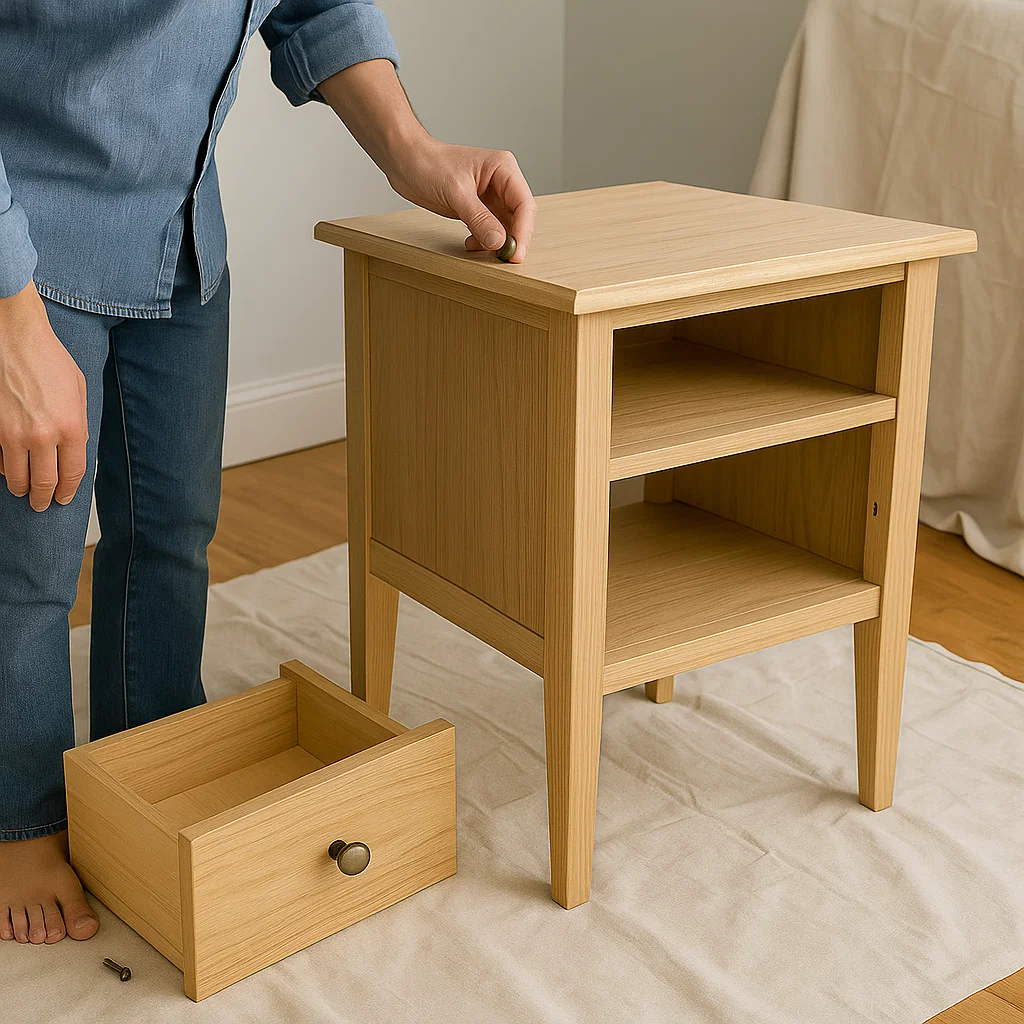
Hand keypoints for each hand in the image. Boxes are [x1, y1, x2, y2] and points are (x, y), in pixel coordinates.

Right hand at [0, 282, 87, 511]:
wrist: (14, 338)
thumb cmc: (48, 359)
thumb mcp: (79, 392)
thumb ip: (77, 425)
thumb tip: (74, 450)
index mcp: (71, 427)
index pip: (72, 474)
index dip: (67, 491)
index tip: (64, 498)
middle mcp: (43, 436)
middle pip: (44, 482)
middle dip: (44, 499)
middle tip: (43, 505)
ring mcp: (12, 433)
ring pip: (16, 477)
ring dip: (21, 488)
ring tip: (25, 491)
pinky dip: (3, 468)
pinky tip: (8, 469)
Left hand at [385, 138, 536, 262]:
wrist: (405, 162)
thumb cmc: (428, 164)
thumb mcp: (456, 192)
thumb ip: (479, 218)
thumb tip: (499, 242)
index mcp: (503, 169)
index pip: (524, 204)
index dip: (523, 230)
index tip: (516, 253)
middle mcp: (501, 182)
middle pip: (519, 217)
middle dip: (513, 239)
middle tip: (506, 260)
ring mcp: (490, 197)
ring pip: (505, 226)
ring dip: (497, 243)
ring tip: (483, 251)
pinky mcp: (477, 208)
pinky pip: (489, 230)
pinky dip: (484, 241)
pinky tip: (471, 243)